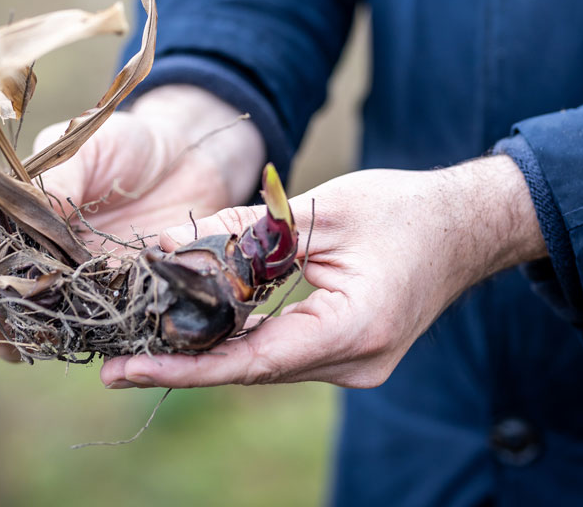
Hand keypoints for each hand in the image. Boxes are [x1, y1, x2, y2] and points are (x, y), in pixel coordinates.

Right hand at [0, 84, 264, 352]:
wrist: (189, 155)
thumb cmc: (125, 143)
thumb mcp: (83, 149)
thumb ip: (55, 182)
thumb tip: (23, 210)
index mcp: (12, 221)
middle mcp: (36, 262)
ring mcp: (76, 288)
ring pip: (31, 333)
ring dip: (14, 342)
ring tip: (12, 339)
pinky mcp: (117, 305)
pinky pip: (89, 336)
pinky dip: (72, 344)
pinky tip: (62, 343)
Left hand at [100, 154, 546, 388]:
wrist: (466, 227)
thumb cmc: (402, 210)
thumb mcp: (316, 210)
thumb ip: (242, 231)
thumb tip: (167, 245)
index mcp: (354, 329)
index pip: (253, 360)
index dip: (185, 368)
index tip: (127, 371)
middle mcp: (354, 363)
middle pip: (252, 369)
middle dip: (184, 362)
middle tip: (116, 359)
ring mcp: (354, 367)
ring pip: (265, 364)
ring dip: (209, 351)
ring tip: (142, 344)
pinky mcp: (348, 355)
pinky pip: (283, 354)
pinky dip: (240, 340)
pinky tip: (197, 329)